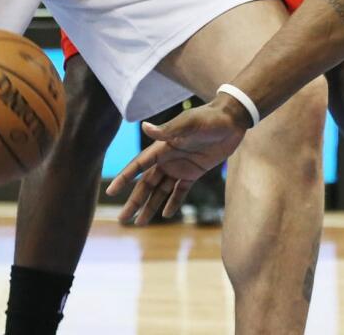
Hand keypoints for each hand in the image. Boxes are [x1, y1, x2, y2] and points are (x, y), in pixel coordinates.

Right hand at [107, 98, 248, 224]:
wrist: (232, 120)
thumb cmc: (209, 118)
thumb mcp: (189, 123)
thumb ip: (168, 129)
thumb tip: (144, 126)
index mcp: (162, 148)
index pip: (139, 166)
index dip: (124, 178)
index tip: (111, 192)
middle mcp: (168, 159)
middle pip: (146, 184)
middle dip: (135, 201)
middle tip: (123, 220)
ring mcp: (180, 167)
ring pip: (161, 191)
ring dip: (150, 206)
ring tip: (140, 223)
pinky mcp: (194, 172)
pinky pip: (180, 191)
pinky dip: (172, 202)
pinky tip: (165, 214)